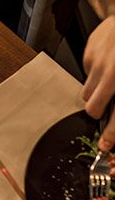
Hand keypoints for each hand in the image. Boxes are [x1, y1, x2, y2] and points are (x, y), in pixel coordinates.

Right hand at [83, 16, 114, 149]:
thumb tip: (108, 110)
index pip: (114, 115)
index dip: (111, 134)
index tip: (105, 146)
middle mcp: (111, 74)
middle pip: (93, 106)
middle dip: (99, 108)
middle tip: (107, 103)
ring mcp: (97, 64)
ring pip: (87, 90)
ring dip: (97, 90)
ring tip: (110, 79)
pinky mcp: (88, 54)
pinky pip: (87, 72)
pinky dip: (96, 72)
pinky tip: (108, 61)